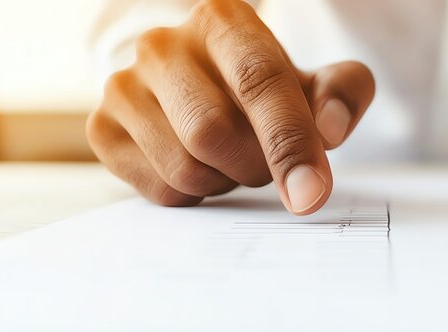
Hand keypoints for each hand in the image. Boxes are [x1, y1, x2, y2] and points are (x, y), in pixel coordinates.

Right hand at [87, 0, 374, 214]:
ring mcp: (124, 86)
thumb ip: (343, 95)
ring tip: (235, 158)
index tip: (311, 194)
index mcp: (223, 22)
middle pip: (213, 132)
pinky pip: (160, 189)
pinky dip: (196, 194)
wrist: (206, 85)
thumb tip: (330, 130)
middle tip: (269, 161)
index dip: (289, 142)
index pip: (258, 82)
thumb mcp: (319, 82)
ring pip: (185, 167)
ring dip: (227, 181)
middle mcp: (163, 45)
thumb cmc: (270, 86)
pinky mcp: (103, 129)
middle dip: (256, 165)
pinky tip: (204, 166)